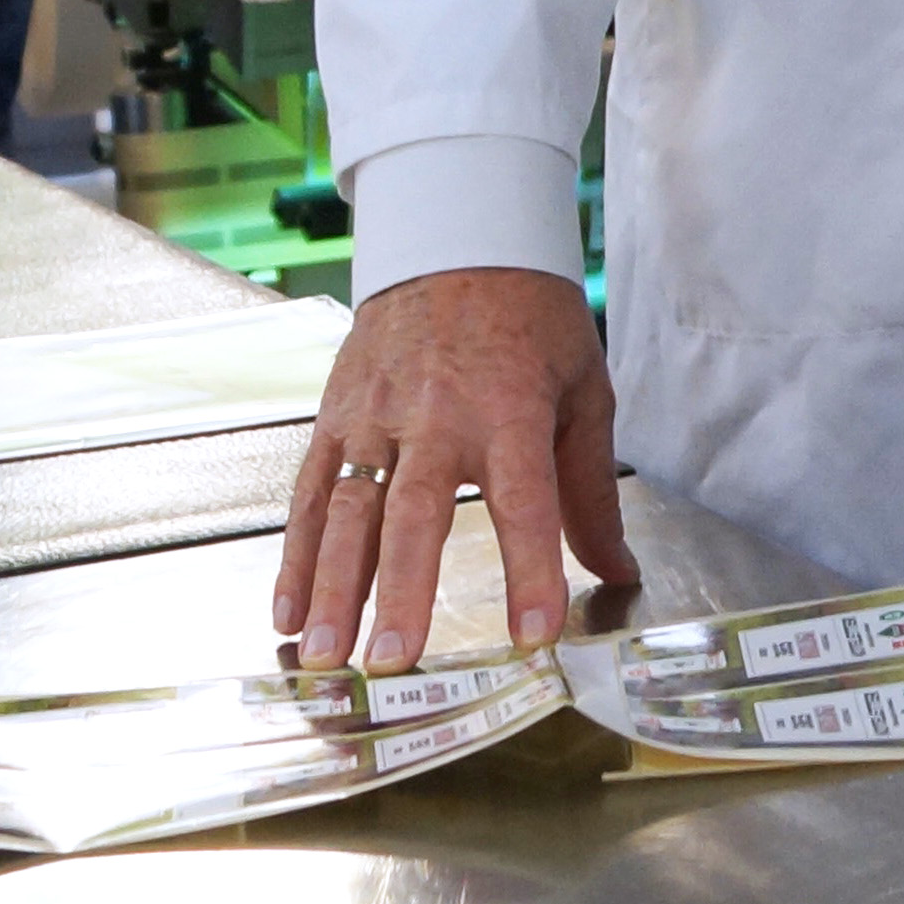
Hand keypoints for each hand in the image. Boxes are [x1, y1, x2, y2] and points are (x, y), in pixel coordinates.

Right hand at [275, 267, 633, 670]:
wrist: (458, 242)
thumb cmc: (532, 322)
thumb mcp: (582, 391)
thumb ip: (590, 490)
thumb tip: (616, 570)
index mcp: (509, 411)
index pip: (524, 502)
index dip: (531, 570)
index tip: (534, 633)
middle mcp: (436, 418)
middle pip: (416, 516)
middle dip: (403, 593)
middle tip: (395, 661)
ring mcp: (376, 418)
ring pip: (350, 513)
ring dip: (333, 590)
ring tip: (324, 656)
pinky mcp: (336, 418)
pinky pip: (311, 494)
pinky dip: (296, 557)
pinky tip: (286, 612)